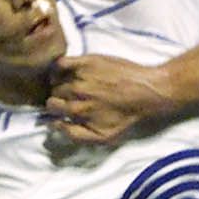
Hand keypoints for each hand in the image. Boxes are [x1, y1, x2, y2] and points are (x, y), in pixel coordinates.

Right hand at [45, 55, 173, 143]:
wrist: (147, 91)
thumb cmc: (127, 116)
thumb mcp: (103, 137)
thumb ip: (76, 135)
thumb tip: (55, 126)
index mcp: (79, 112)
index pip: (52, 110)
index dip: (54, 111)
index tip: (59, 110)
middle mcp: (76, 93)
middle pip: (53, 95)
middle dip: (57, 98)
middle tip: (67, 98)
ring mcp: (81, 76)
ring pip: (56, 80)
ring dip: (58, 84)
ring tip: (68, 85)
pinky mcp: (87, 61)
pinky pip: (62, 62)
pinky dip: (58, 67)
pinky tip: (64, 71)